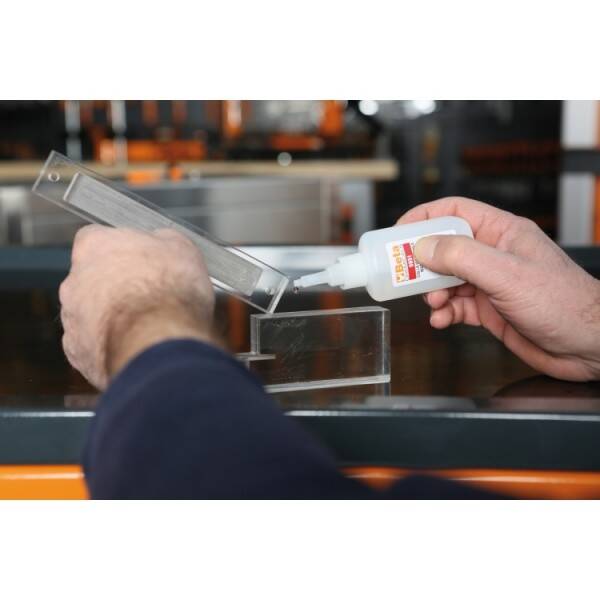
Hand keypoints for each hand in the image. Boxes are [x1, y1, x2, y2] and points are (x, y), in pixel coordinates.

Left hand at [59, 225, 214, 389]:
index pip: (98, 239)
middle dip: (116, 288)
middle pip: (92, 280)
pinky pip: (93, 346)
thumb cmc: (170, 292)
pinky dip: (112, 347)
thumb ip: (163, 241)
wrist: (159, 343)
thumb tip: (163, 243)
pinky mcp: (78, 353)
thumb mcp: (182, 249)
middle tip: (148, 298)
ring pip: (91, 316)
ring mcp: (72, 320)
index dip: (124, 252)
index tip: (143, 262)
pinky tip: (137, 349)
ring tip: (148, 329)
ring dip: (114, 320)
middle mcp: (73, 281)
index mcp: (94, 246)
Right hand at [397, 197, 599, 380]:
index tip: (398, 231)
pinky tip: (442, 320)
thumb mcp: (506, 274)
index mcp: (501, 233)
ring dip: (432, 293)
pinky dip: (444, 313)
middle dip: (422, 263)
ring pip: (446, 281)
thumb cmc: (563, 302)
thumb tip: (424, 246)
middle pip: (444, 249)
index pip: (455, 212)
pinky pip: (455, 307)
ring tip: (433, 303)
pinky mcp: (489, 310)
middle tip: (403, 275)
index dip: (424, 217)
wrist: (588, 346)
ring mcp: (490, 283)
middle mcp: (493, 255)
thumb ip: (461, 257)